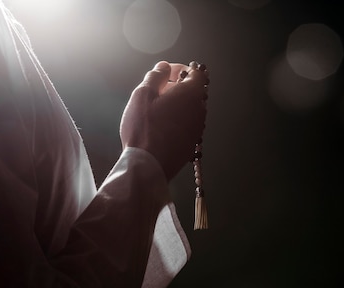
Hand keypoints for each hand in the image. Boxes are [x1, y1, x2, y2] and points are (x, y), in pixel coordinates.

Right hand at [120, 61, 208, 180]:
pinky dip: (178, 119)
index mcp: (191, 94)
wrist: (148, 165)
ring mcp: (198, 129)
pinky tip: (161, 125)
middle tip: (157, 90)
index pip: (196, 73)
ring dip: (177, 104)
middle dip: (178, 86)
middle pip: (194, 91)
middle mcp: (200, 110)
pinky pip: (187, 124)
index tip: (165, 73)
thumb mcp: (143, 94)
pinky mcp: (192, 144)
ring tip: (157, 108)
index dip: (180, 69)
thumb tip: (164, 67)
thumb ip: (156, 76)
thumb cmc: (144, 127)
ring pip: (190, 109)